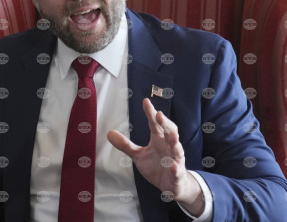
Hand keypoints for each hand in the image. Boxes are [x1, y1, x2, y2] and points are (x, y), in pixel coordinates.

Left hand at [107, 98, 204, 216]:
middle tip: (159, 114)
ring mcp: (175, 159)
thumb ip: (126, 145)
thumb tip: (109, 133)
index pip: (155, 124)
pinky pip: (177, 170)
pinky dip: (175, 168)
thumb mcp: (138, 155)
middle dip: (166, 123)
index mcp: (159, 139)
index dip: (151, 113)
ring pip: (177, 148)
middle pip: (170, 131)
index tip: (145, 101)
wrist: (170, 185)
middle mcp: (169, 146)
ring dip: (175, 141)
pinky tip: (173, 165)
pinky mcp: (177, 173)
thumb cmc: (155, 166)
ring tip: (172, 134)